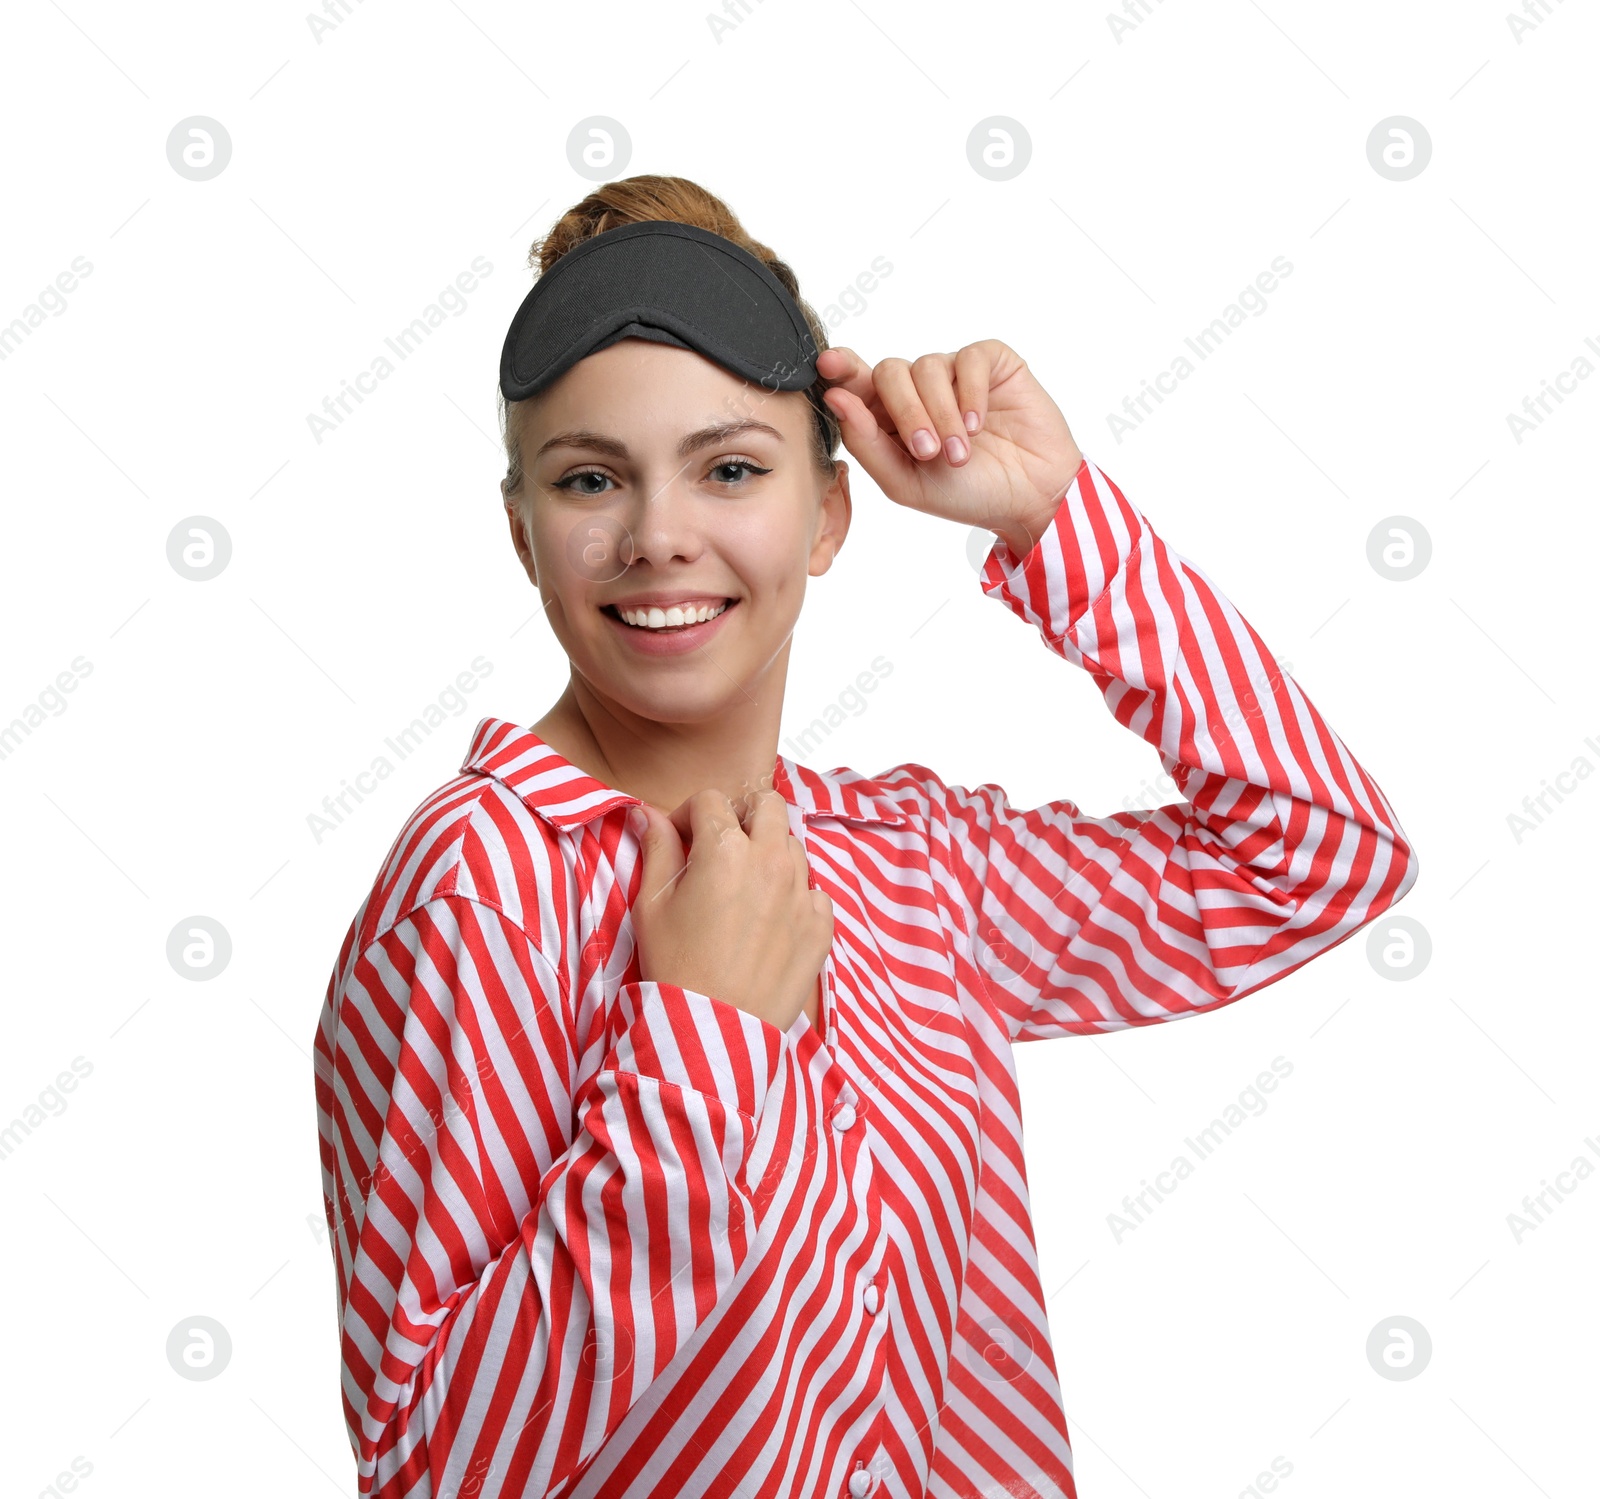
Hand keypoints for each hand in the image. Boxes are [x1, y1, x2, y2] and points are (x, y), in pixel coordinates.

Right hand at [628, 789, 832, 1033]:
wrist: (711, 1030)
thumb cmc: (675, 966)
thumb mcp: (652, 904)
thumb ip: (656, 849)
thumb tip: (647, 814)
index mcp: (725, 849)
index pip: (711, 800)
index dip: (689, 814)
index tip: (680, 837)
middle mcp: (771, 861)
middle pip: (768, 805)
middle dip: (743, 814)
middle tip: (722, 844)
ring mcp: (801, 893)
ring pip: (793, 845)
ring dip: (769, 852)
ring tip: (744, 886)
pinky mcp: (820, 926)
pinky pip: (814, 891)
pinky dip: (794, 894)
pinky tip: (769, 917)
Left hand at [817, 340, 1083, 556]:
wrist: (1029, 498)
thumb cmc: (966, 493)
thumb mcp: (905, 482)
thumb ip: (866, 443)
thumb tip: (836, 398)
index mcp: (889, 416)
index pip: (857, 383)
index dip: (842, 369)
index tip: (828, 365)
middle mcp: (918, 389)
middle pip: (888, 371)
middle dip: (905, 411)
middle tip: (928, 451)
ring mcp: (954, 372)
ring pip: (927, 367)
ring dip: (942, 414)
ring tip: (962, 452)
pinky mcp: (991, 361)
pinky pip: (969, 359)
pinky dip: (971, 393)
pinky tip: (980, 424)